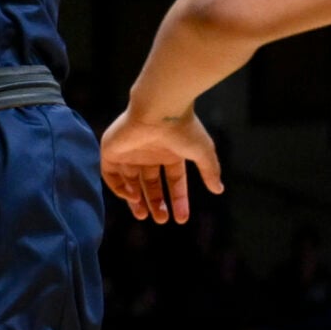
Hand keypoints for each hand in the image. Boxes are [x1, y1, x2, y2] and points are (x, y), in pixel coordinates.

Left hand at [100, 104, 223, 224]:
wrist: (158, 109)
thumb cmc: (182, 129)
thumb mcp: (202, 152)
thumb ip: (210, 171)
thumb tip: (219, 190)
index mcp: (170, 151)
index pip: (174, 180)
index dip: (178, 199)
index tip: (182, 219)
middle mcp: (149, 151)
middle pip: (150, 183)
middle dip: (156, 202)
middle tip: (161, 220)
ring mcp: (130, 150)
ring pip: (130, 181)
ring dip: (136, 200)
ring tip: (144, 216)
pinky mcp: (112, 149)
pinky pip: (111, 174)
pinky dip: (119, 188)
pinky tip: (133, 197)